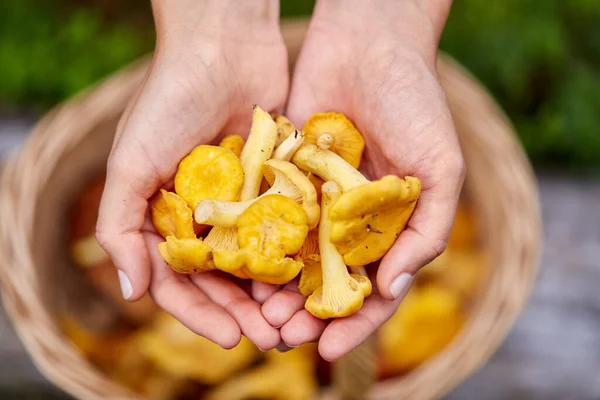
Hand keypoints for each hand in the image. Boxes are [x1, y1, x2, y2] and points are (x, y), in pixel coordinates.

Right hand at [96, 0, 286, 349]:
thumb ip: (120, 226)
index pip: (180, 281)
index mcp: (164, 218)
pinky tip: (314, 278)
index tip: (231, 338)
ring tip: (298, 320)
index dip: (202, 314)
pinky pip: (286, 229)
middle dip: (245, 312)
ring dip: (275, 294)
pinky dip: (296, 256)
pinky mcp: (275, 185)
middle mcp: (203, 216)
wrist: (223, 46)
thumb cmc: (169, 100)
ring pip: (258, 262)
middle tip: (274, 339)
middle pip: (224, 280)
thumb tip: (130, 292)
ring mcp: (240, 203)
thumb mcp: (131, 161)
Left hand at [257, 0, 463, 359]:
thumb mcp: (440, 167)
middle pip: (326, 283)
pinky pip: (269, 219)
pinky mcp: (283, 178)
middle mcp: (350, 222)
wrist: (369, 44)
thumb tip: (394, 287)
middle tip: (283, 338)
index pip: (372, 289)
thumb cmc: (416, 103)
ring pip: (293, 259)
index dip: (354, 322)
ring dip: (277, 291)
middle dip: (306, 315)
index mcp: (390, 228)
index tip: (329, 348)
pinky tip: (242, 269)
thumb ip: (427, 229)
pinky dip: (258, 246)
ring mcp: (316, 202)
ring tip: (259, 315)